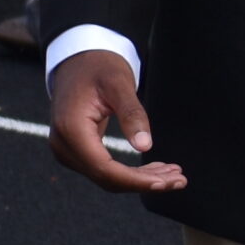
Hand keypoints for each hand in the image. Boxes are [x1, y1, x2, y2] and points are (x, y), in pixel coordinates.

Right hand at [48, 50, 186, 193]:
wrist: (78, 61)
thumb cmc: (99, 67)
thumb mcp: (119, 84)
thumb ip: (132, 114)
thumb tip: (145, 146)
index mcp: (71, 130)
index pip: (104, 168)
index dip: (135, 180)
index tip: (164, 182)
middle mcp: (64, 146)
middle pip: (106, 178)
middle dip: (144, 182)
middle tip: (180, 181)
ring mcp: (68, 150)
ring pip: (107, 177)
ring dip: (141, 179)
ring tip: (175, 176)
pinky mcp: (77, 150)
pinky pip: (104, 168)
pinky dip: (131, 171)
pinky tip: (157, 169)